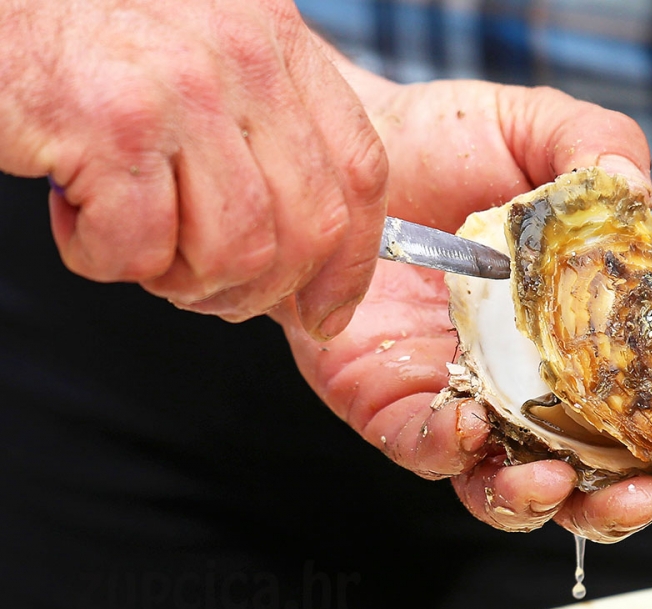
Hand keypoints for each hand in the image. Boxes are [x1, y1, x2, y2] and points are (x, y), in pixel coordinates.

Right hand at [0, 0, 386, 335]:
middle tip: (202, 285)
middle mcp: (242, 58)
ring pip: (237, 253)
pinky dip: (103, 259)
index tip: (328, 309)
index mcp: (278, 41)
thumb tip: (313, 246)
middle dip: (259, 289)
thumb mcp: (208, 55)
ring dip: (178, 277)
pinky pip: (140, 252)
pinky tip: (75, 212)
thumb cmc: (97, 47)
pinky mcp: (112, 128)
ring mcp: (180, 91)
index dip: (353, 260)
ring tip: (131, 233)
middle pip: (309, 229)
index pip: (361, 171)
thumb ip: (267, 127)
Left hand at [276, 60, 651, 543]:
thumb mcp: (536, 127)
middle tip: (644, 491)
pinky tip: (464, 424)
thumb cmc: (450, 139)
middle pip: (599, 466)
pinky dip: (450, 453)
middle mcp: (536, 376)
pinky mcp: (395, 404)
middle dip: (628, 497)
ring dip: (541, 502)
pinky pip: (426, 451)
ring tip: (549, 481)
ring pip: (513, 486)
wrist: (347, 148)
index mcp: (591, 323)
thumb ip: (595, 151)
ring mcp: (469, 397)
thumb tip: (637, 195)